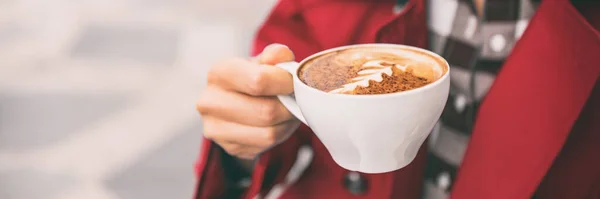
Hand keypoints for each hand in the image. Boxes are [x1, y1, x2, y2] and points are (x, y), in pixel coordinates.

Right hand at [196, 44, 299, 159]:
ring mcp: (216, 129)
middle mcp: (210, 102)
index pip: (259, 81)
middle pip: (266, 111)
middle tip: (295, 100)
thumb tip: (281, 56)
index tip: (294, 82)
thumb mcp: (263, 62)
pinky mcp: (229, 148)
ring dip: (287, 123)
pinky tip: (277, 124)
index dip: (285, 83)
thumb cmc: (252, 78)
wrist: (236, 104)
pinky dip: (279, 135)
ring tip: (288, 112)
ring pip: (268, 134)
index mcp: (219, 73)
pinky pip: (266, 146)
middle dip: (289, 107)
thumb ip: (275, 55)